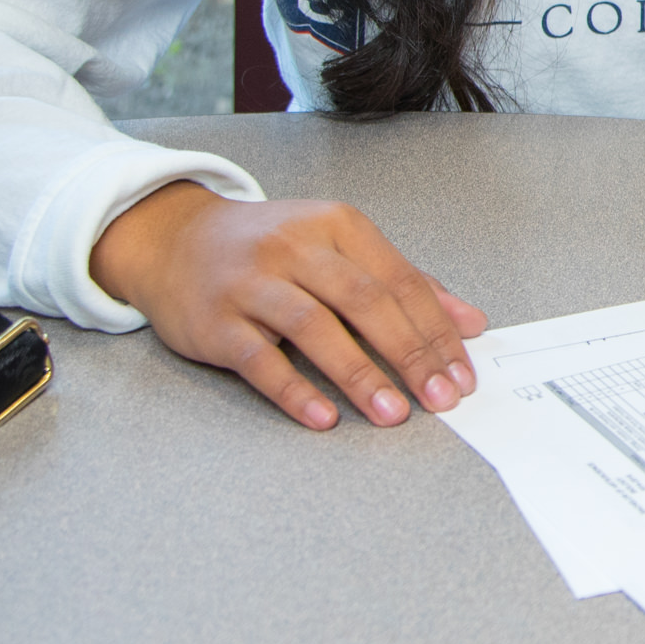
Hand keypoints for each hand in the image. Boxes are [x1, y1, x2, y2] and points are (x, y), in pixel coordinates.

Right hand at [90, 181, 487, 430]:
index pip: (400, 280)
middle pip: (365, 301)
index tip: (462, 373)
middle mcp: (295, 248)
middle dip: (410, 353)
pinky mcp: (215, 321)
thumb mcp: (338, 248)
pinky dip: (295, 390)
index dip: (437, 330)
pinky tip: (325, 417)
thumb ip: (402, 282)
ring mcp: (252, 283)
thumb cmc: (271, 250)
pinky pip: (260, 359)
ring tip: (393, 413)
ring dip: (359, 374)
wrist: (174, 241)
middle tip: (440, 398)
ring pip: (314, 327)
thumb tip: (470, 323)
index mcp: (336, 226)